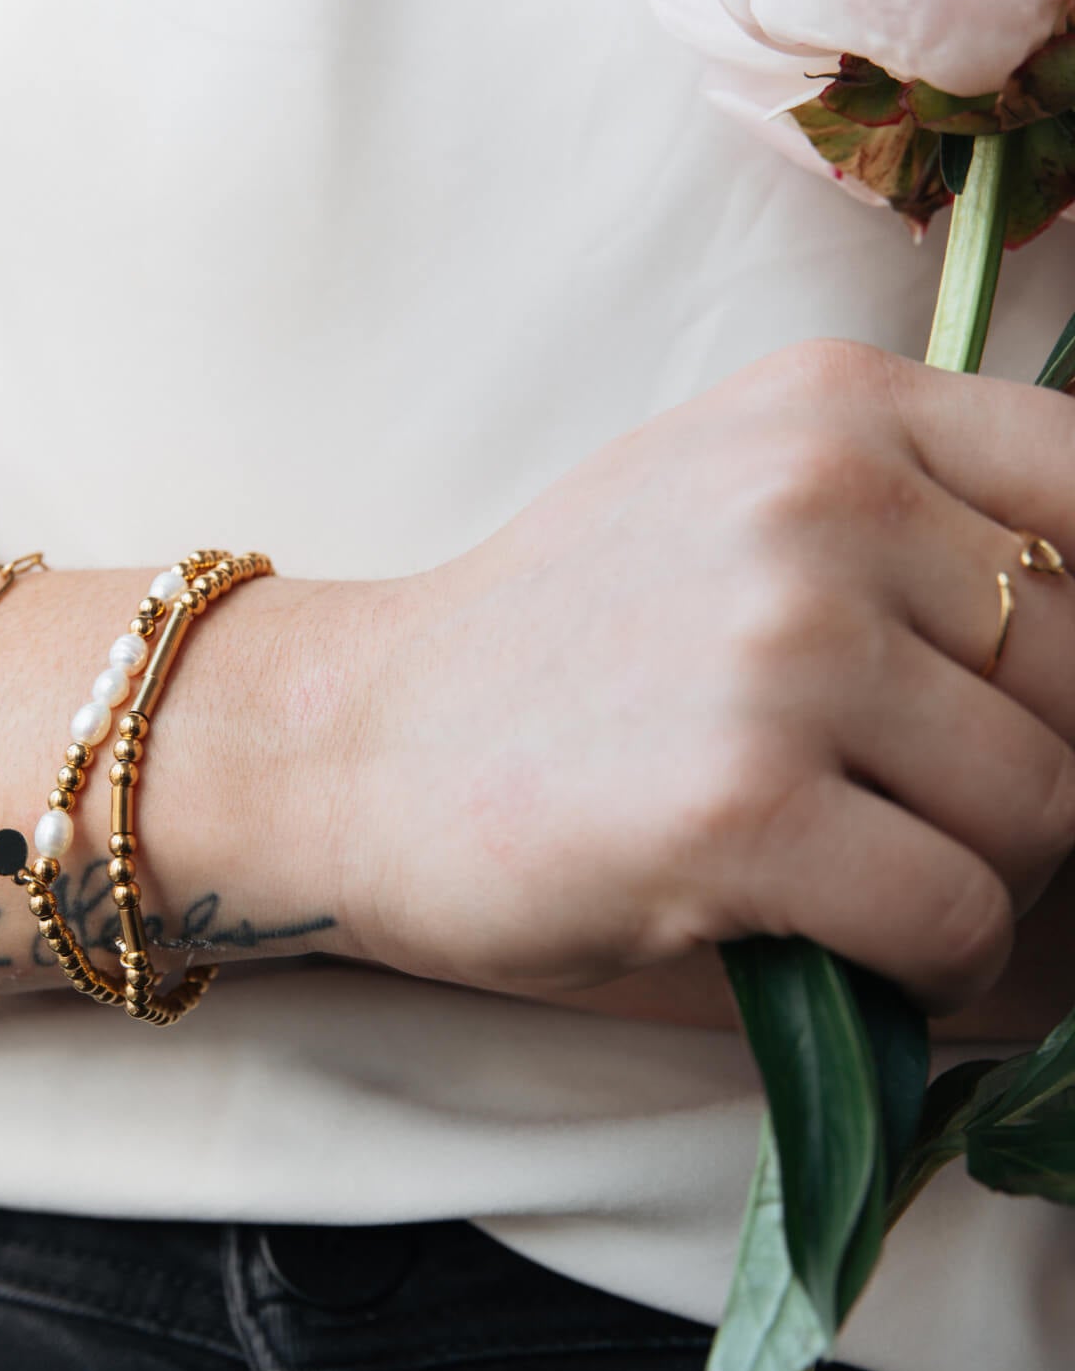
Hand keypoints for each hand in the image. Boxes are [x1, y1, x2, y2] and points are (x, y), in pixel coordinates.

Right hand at [343, 341, 1074, 1014]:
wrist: (363, 747)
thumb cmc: (551, 649)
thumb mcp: (722, 507)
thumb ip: (905, 531)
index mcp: (829, 409)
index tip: (1023, 704)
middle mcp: (819, 500)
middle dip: (1028, 775)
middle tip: (911, 814)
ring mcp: (779, 649)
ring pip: (1045, 807)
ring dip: (979, 876)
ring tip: (857, 873)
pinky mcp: (740, 804)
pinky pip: (962, 918)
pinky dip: (927, 961)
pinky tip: (836, 940)